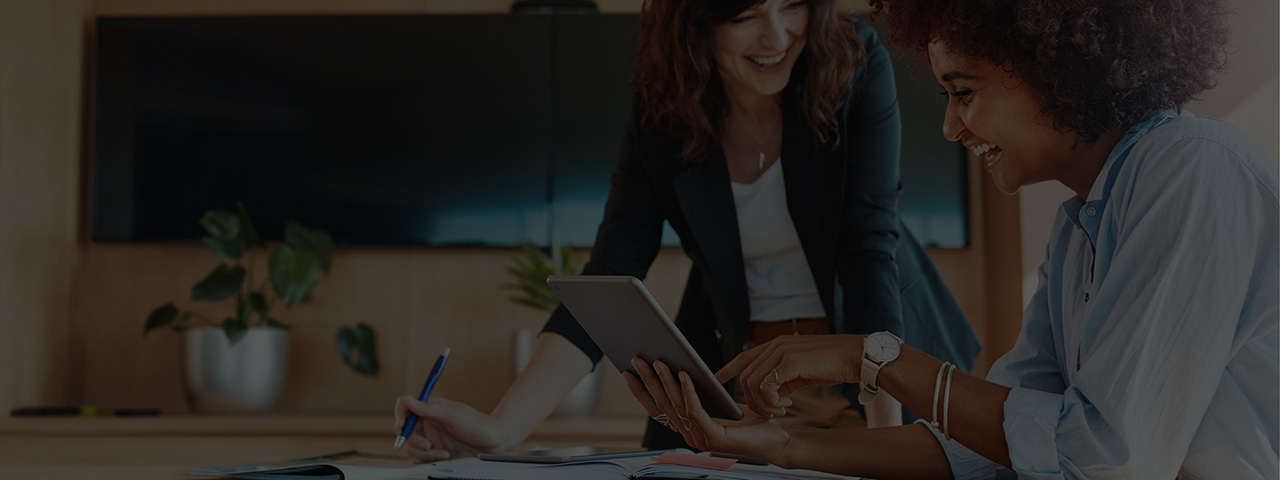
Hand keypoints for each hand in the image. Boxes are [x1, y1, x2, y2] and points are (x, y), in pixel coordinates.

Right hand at [392, 395, 506, 462]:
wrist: (492, 443)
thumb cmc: (477, 424)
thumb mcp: (452, 413)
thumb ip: (428, 408)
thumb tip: (408, 400)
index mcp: (429, 408)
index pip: (405, 407)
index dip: (400, 414)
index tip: (402, 424)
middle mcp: (427, 422)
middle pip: (404, 430)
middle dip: (413, 439)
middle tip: (427, 444)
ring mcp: (430, 438)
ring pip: (411, 447)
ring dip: (424, 452)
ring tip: (443, 452)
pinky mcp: (434, 452)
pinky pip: (420, 458)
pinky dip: (430, 459)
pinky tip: (446, 456)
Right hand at [623, 357, 788, 459]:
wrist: (776, 440)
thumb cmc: (750, 421)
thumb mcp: (718, 402)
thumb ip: (699, 393)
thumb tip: (679, 368)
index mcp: (688, 428)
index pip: (657, 409)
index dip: (641, 391)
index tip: (628, 372)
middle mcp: (689, 436)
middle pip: (662, 405)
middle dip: (647, 380)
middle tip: (637, 359)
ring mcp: (700, 439)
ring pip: (676, 406)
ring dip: (665, 382)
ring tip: (658, 361)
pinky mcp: (714, 437)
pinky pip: (696, 410)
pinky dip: (688, 391)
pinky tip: (684, 374)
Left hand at [715, 335, 863, 417]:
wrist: (856, 356)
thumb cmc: (834, 364)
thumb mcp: (803, 371)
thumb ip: (784, 378)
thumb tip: (773, 394)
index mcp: (778, 345)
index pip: (745, 356)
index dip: (729, 368)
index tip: (717, 378)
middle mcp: (776, 345)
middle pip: (746, 376)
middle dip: (752, 400)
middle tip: (771, 412)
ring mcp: (782, 352)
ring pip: (753, 383)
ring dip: (763, 404)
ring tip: (780, 410)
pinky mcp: (790, 362)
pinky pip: (767, 387)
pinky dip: (771, 401)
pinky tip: (786, 405)